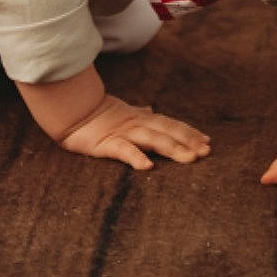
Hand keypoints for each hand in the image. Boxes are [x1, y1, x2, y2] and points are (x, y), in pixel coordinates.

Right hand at [57, 93, 210, 171]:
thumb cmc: (95, 115)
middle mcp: (136, 124)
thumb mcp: (122, 113)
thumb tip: (151, 109)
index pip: (170, 124)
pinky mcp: (106, 143)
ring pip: (152, 140)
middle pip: (167, 131)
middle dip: (188, 141)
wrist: (69, 111)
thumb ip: (139, 114)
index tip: (207, 141)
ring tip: (190, 159)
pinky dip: (136, 157)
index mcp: (141, 119)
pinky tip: (148, 167)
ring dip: (173, 148)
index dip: (189, 132)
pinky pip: (124, 151)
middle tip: (207, 151)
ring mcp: (122, 133)